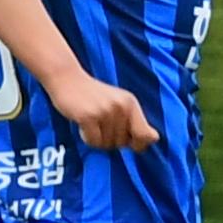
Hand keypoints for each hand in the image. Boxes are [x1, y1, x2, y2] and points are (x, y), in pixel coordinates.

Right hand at [44, 64, 158, 148]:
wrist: (67, 78)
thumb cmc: (93, 95)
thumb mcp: (118, 103)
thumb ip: (135, 121)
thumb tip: (154, 139)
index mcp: (131, 103)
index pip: (145, 134)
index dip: (138, 144)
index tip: (128, 142)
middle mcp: (121, 106)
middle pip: (122, 143)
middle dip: (110, 140)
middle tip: (100, 124)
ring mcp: (105, 111)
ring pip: (106, 144)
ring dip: (97, 139)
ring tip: (91, 122)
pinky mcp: (89, 116)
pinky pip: (93, 142)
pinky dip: (87, 138)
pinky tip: (83, 125)